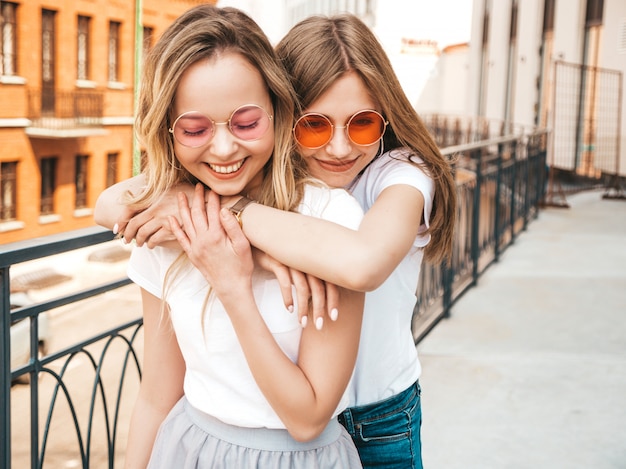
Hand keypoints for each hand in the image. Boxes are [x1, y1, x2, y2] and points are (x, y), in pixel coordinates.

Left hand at [118, 184, 194, 247]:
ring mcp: (163, 220)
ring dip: (138, 240)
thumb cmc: (188, 195)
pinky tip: (151, 244)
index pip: (130, 209)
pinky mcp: (171, 230)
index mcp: (154, 198)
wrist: (204, 204)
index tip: (117, 228)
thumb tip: (139, 191)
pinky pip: (155, 239)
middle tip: (126, 240)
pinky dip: (151, 243)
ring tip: (138, 243)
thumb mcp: (170, 188)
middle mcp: (156, 209)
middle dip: (127, 234)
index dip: (121, 220)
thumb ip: (155, 191)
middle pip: (134, 224)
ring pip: (143, 233)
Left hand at [169, 184, 253, 299]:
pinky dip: (175, 228)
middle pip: (198, 213)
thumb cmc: (241, 267)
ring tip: (181, 195)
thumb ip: (232, 227)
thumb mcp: (242, 246)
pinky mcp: (192, 255)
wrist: (231, 288)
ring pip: (186, 223)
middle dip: (198, 198)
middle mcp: (203, 240)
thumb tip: (223, 210)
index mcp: (216, 236)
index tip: (213, 188)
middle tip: (198, 186)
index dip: (213, 198)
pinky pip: (180, 238)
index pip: (213, 211)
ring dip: (183, 208)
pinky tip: (171, 218)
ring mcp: (195, 247)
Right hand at [253, 249, 339, 328]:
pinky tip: (289, 309)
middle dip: (320, 309)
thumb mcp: (298, 266)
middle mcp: (307, 260)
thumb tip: (316, 298)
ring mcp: (293, 259)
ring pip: (303, 287)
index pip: (331, 282)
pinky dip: (287, 297)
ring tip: (302, 323)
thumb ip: (309, 278)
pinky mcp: (278, 260)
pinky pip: (285, 281)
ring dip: (304, 307)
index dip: (334, 300)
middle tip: (319, 327)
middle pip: (319, 287)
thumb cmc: (283, 255)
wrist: (259, 238)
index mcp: (316, 261)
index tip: (334, 318)